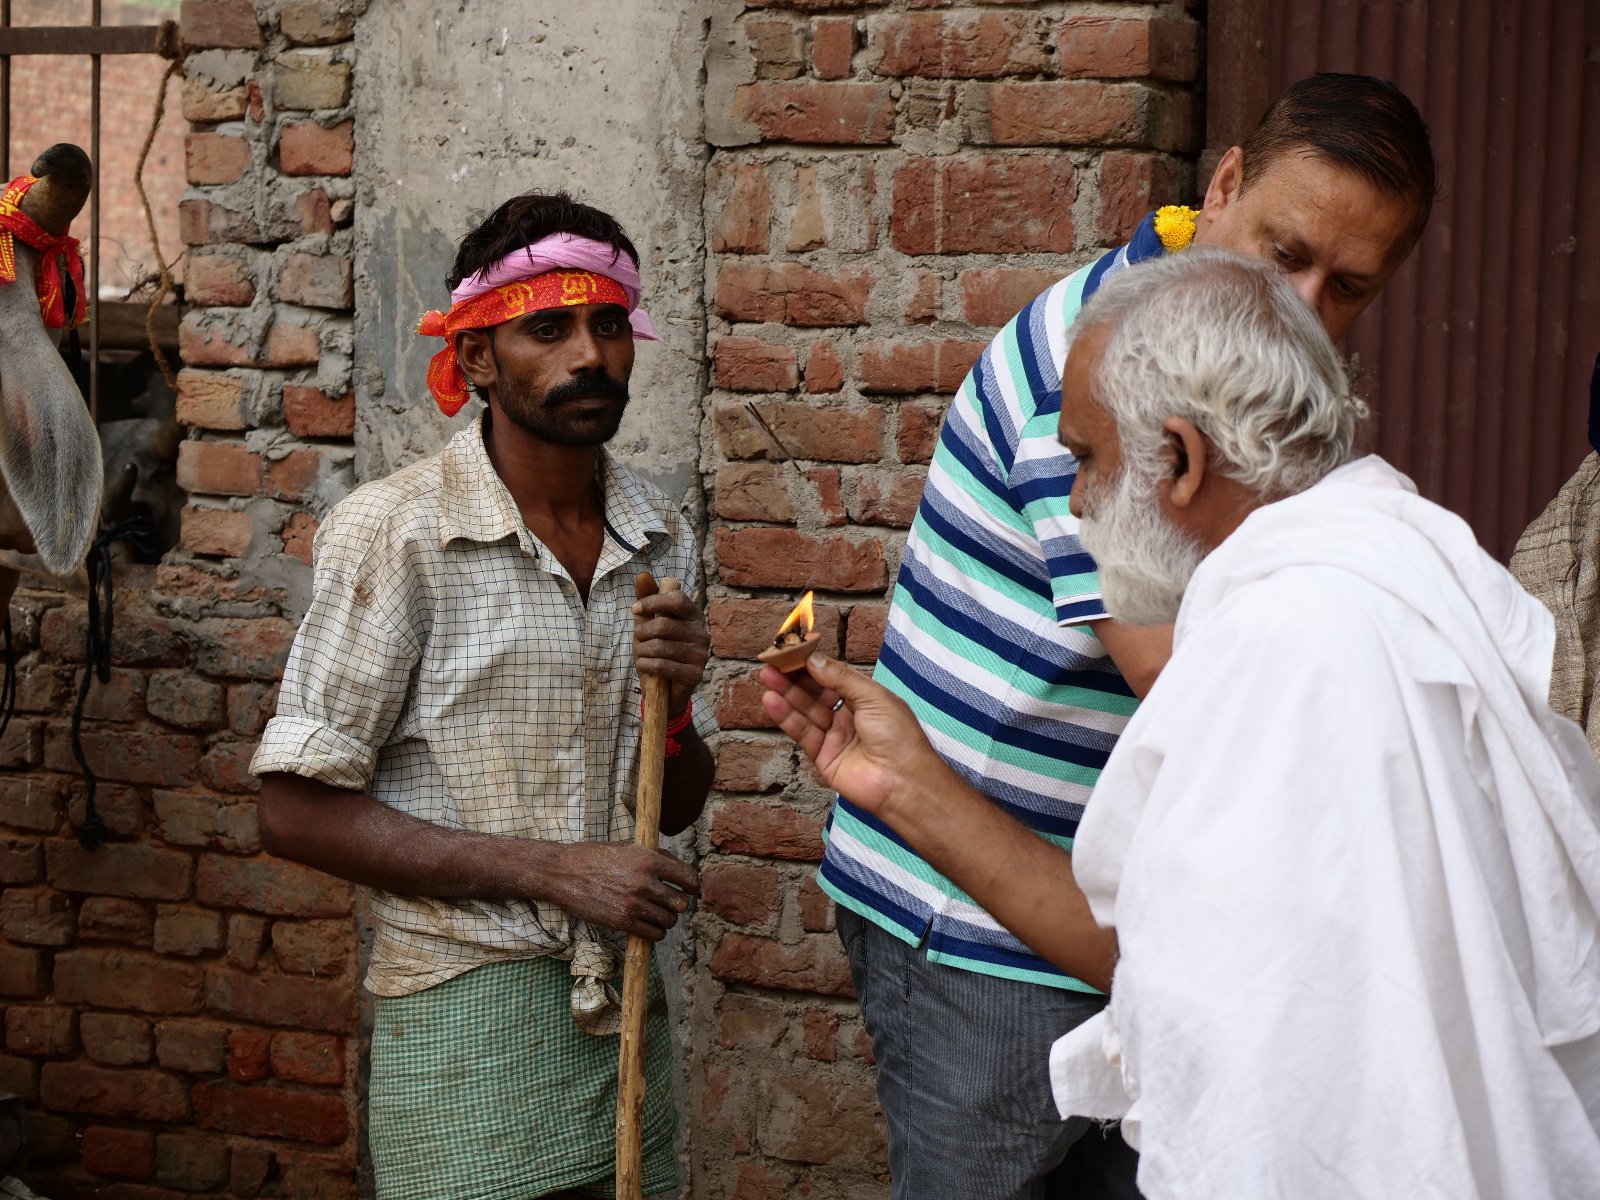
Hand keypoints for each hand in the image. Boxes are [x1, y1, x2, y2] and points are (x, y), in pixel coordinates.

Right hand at [539, 841, 698, 941]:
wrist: (564, 873)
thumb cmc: (596, 857)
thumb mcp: (628, 848)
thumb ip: (655, 858)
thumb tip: (679, 871)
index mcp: (649, 860)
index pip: (688, 878)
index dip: (692, 885)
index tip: (689, 889)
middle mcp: (645, 882)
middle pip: (682, 903)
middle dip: (678, 903)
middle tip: (670, 902)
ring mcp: (634, 904)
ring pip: (670, 920)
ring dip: (666, 919)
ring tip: (657, 913)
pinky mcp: (623, 922)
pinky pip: (654, 934)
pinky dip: (655, 932)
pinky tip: (648, 924)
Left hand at [633, 572, 709, 718]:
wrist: (666, 688)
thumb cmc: (657, 650)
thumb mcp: (649, 623)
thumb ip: (647, 599)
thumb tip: (642, 574)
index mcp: (693, 615)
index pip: (676, 599)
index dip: (652, 602)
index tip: (634, 609)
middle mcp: (702, 633)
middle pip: (663, 625)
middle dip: (642, 633)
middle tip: (637, 640)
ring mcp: (701, 655)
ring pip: (660, 647)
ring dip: (642, 652)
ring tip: (641, 655)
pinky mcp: (695, 674)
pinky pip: (662, 665)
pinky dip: (646, 666)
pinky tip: (645, 666)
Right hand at [759, 653, 951, 826]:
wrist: (902, 781)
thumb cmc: (898, 736)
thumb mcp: (873, 697)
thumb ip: (841, 678)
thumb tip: (814, 660)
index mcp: (865, 699)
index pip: (833, 677)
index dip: (813, 665)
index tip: (792, 652)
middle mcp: (849, 717)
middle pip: (816, 693)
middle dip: (794, 678)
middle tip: (772, 662)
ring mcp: (835, 737)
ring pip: (806, 711)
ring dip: (786, 694)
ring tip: (766, 676)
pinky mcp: (823, 757)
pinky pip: (802, 733)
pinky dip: (786, 717)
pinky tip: (772, 701)